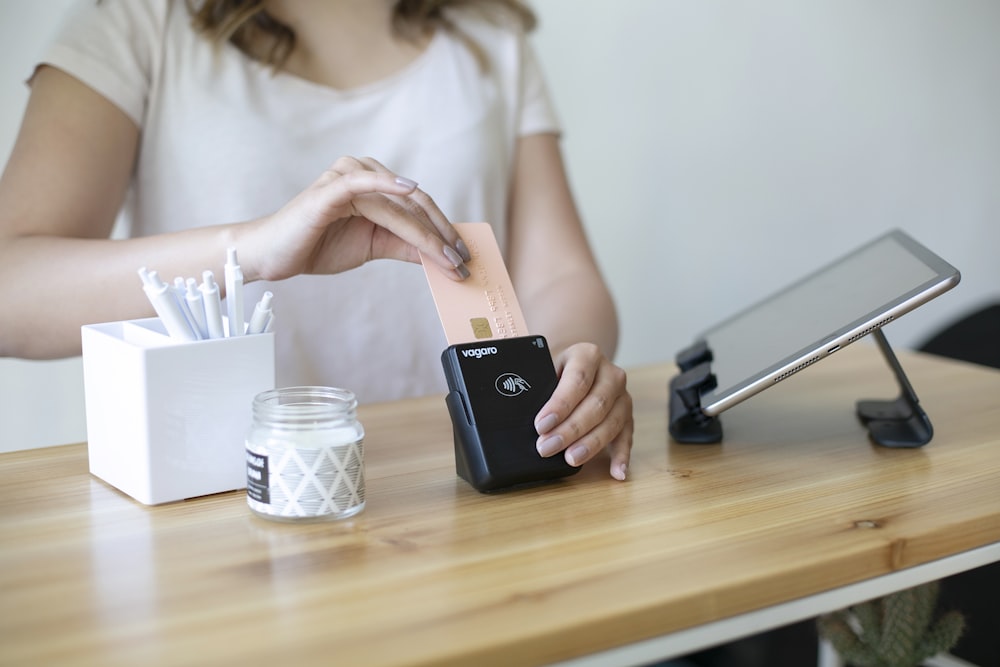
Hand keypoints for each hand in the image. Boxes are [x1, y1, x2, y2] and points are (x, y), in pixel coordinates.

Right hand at [240, 156, 470, 281]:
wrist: (275, 255)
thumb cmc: (319, 245)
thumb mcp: (373, 247)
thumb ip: (405, 246)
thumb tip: (442, 257)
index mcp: (374, 185)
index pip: (418, 207)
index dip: (444, 232)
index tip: (464, 258)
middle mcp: (363, 174)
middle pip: (414, 204)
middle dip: (441, 235)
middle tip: (461, 261)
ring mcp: (345, 178)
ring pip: (396, 205)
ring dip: (425, 231)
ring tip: (445, 255)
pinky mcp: (329, 188)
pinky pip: (361, 183)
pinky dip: (386, 183)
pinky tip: (410, 188)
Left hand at [534, 343, 632, 479]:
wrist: (579, 365)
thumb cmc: (557, 370)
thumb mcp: (545, 367)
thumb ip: (537, 385)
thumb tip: (517, 410)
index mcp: (588, 355)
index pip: (577, 380)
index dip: (560, 405)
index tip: (541, 425)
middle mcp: (611, 374)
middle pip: (596, 404)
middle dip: (570, 430)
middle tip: (546, 448)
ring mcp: (622, 395)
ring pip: (612, 422)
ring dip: (591, 444)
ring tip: (570, 459)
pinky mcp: (628, 415)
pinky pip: (627, 436)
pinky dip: (622, 455)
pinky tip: (616, 472)